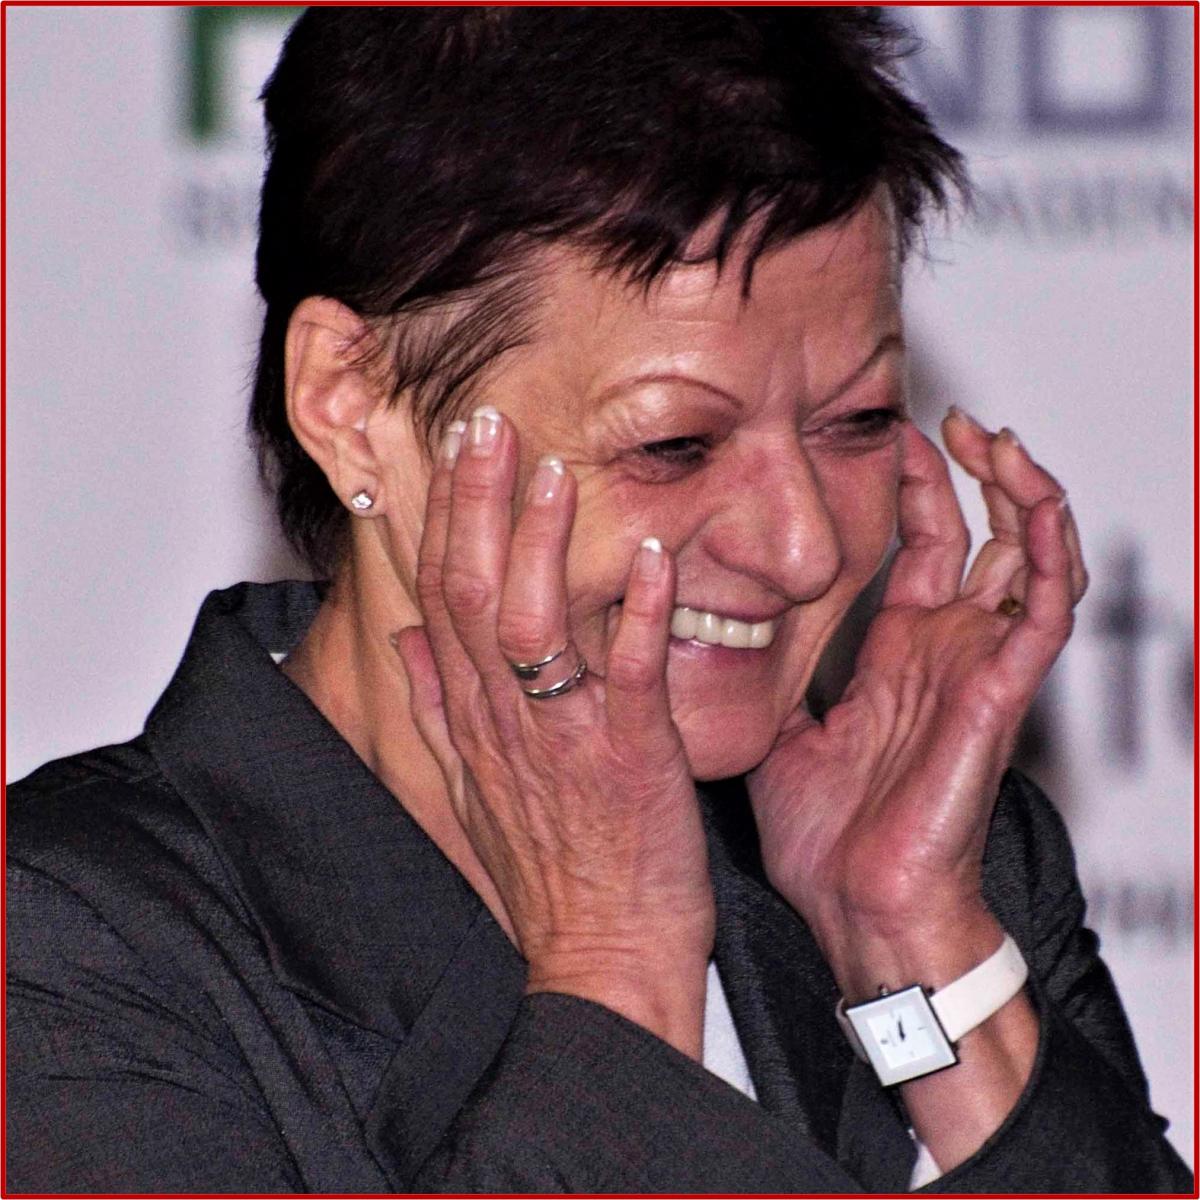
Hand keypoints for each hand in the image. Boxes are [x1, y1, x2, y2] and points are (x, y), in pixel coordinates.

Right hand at [394, 408, 713, 1054]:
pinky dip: (639, 616)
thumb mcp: (472, 789)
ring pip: (532, 627)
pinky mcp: (631, 762)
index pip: (439, 598)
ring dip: (541, 545)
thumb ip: (439, 707)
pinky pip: (630, 679)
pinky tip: (654, 557)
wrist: (601, 960)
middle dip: (475, 504)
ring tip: (551, 470)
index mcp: (474, 718)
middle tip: (484, 423)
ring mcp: (565, 739)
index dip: (443, 518)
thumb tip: (407, 642)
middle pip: (471, 594)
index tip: (452, 451)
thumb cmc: (549, 873)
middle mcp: (506, 720)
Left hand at [747, 411, 1086, 991]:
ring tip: (995, 440)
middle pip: (978, 537)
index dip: (915, 490)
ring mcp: (976, 666)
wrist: (857, 907)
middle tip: (951, 420)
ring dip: (1022, 494)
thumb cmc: (825, 839)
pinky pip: (1045, 611)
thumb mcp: (783, 731)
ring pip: (1029, 559)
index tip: (893, 436)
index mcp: (894, 655)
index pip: (919, 548)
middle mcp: (942, 651)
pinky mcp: (1000, 692)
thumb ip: (771, 680)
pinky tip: (1033, 504)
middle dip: (972, 473)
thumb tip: (713, 637)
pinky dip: (1048, 554)